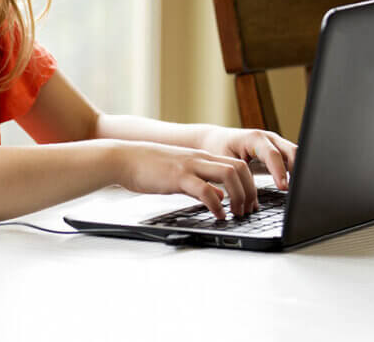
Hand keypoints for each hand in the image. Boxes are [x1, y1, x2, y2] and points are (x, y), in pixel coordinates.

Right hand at [113, 141, 259, 218]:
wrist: (122, 158)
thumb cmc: (147, 167)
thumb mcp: (180, 173)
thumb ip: (201, 182)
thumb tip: (219, 195)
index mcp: (201, 157)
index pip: (237, 165)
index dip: (250, 185)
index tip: (251, 203)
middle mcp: (199, 159)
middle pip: (240, 169)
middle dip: (250, 191)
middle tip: (248, 210)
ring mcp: (189, 166)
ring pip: (229, 174)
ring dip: (239, 196)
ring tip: (237, 213)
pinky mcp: (178, 177)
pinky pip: (206, 190)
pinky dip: (217, 204)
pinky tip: (218, 215)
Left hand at [200, 127, 297, 191]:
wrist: (216, 139)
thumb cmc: (219, 149)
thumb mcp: (227, 163)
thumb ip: (241, 178)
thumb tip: (252, 201)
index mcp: (254, 138)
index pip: (272, 154)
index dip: (279, 171)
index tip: (284, 188)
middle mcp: (269, 138)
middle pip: (292, 151)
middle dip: (297, 170)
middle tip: (298, 191)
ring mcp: (276, 144)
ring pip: (296, 155)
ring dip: (299, 172)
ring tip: (300, 191)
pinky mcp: (279, 152)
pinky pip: (293, 160)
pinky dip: (297, 172)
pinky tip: (297, 187)